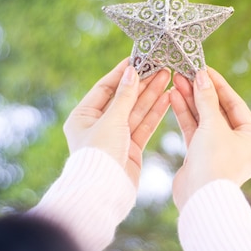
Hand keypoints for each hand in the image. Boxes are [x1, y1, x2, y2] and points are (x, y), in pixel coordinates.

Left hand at [63, 58, 170, 185]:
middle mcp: (98, 126)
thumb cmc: (100, 154)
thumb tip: (131, 71)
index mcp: (83, 116)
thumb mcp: (111, 120)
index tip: (139, 59)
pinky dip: (155, 113)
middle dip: (142, 83)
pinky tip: (167, 98)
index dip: (123, 74)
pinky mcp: (130, 149)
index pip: (105, 88)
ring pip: (136, 112)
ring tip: (168, 77)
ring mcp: (115, 138)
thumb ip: (124, 96)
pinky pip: (143, 126)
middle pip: (123, 99)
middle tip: (160, 66)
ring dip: (151, 95)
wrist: (104, 191)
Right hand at [170, 68, 250, 209]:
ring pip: (204, 120)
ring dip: (191, 101)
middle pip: (219, 111)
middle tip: (186, 73)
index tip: (204, 68)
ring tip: (177, 81)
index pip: (235, 104)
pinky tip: (174, 97)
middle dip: (201, 92)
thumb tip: (202, 76)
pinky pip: (195, 131)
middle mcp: (240, 145)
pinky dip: (186, 116)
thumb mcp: (213, 126)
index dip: (218, 85)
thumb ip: (207, 99)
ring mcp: (220, 151)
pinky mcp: (202, 157)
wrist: (199, 198)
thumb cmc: (215, 163)